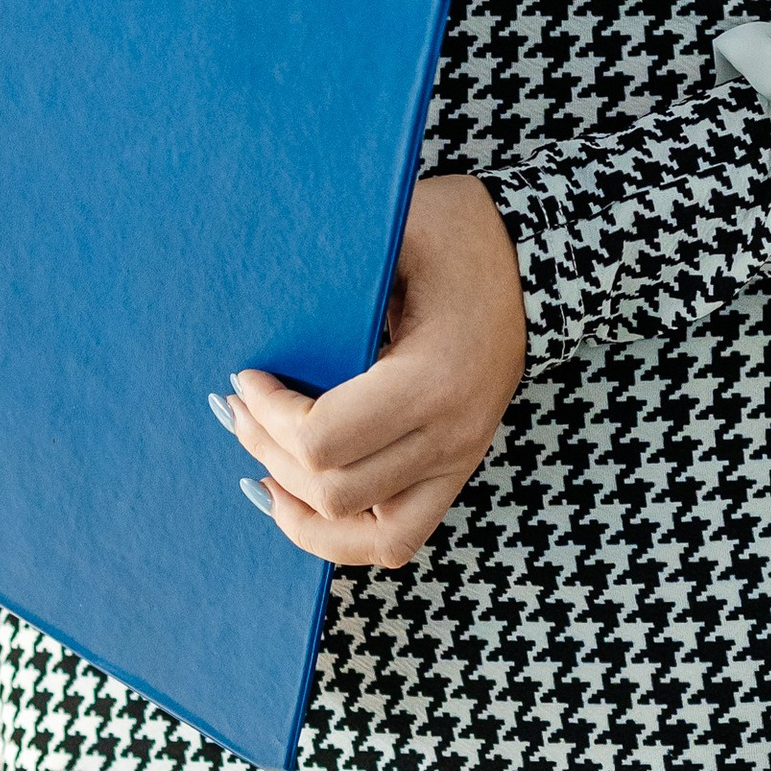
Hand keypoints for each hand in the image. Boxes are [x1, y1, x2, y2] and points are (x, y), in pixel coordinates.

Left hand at [221, 175, 527, 571]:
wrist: (534, 262)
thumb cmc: (458, 237)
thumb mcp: (395, 231)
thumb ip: (333, 272)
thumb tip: (256, 300)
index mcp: (432, 380)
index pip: (324, 439)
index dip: (269, 416)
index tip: (245, 377)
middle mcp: (450, 436)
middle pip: (332, 489)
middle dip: (268, 451)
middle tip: (236, 409)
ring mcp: (457, 461)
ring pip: (364, 537)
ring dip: (298, 508)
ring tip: (258, 468)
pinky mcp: (456, 471)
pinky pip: (395, 539)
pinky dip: (339, 534)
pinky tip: (297, 500)